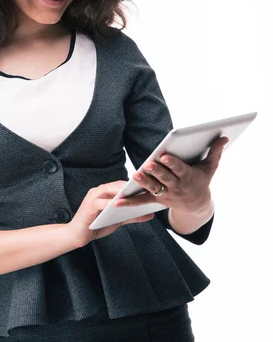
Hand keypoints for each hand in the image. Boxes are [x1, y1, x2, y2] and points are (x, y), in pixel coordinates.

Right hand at [68, 181, 154, 247]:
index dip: (135, 185)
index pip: (122, 184)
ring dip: (122, 192)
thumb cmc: (97, 225)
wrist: (77, 235)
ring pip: (109, 190)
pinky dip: (110, 204)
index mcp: (106, 192)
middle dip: (131, 186)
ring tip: (135, 194)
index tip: (149, 186)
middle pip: (117, 185)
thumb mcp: (118, 220)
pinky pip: (100, 202)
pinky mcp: (88, 205)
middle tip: (145, 188)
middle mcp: (99, 190)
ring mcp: (93, 196)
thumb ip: (132, 216)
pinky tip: (119, 206)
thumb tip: (150, 214)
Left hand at [114, 136, 228, 214]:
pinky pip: (141, 201)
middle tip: (148, 164)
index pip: (179, 169)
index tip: (165, 155)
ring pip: (153, 188)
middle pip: (164, 178)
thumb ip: (215, 152)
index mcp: (187, 177)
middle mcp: (175, 187)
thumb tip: (224, 137)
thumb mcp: (210, 168)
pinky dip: (129, 202)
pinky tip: (117, 201)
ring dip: (143, 182)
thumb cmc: (201, 180)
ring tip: (135, 175)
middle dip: (157, 171)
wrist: (196, 205)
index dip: (172, 163)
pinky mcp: (156, 200)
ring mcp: (165, 194)